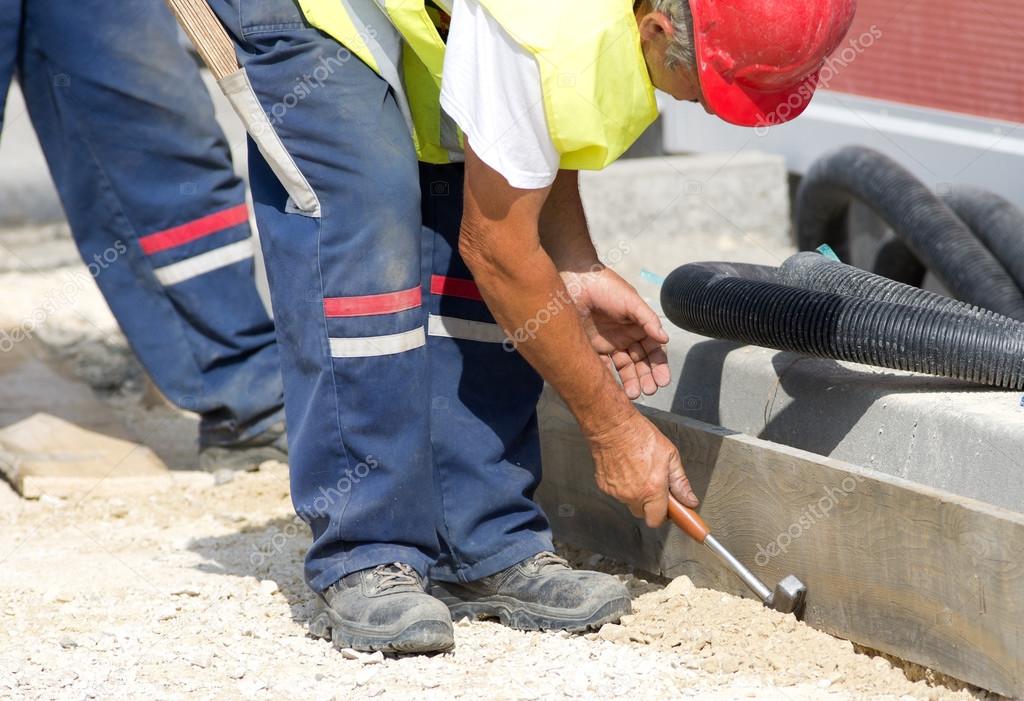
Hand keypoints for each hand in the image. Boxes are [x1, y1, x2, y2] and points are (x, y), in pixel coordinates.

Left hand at [562, 267, 669, 399]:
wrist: (576, 281)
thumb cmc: (606, 287)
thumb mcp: (631, 302)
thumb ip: (648, 320)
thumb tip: (664, 338)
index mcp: (640, 327)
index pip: (654, 350)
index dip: (659, 366)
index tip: (662, 381)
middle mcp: (627, 337)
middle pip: (641, 363)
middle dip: (646, 377)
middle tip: (649, 391)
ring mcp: (610, 344)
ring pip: (624, 368)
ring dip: (631, 382)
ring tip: (635, 394)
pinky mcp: (592, 348)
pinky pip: (602, 367)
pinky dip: (609, 379)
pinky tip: (614, 389)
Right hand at [588, 411, 698, 526]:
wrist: (613, 426)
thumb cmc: (639, 435)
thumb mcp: (670, 456)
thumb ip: (680, 482)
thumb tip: (689, 500)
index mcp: (652, 489)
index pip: (657, 520)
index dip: (664, 515)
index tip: (669, 509)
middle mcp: (633, 494)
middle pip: (643, 513)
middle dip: (650, 504)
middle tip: (654, 485)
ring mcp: (617, 491)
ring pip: (629, 502)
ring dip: (636, 493)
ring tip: (638, 470)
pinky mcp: (604, 486)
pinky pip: (617, 492)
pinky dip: (622, 485)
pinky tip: (626, 468)